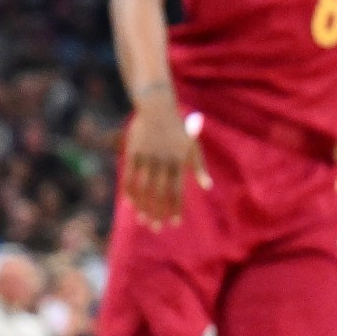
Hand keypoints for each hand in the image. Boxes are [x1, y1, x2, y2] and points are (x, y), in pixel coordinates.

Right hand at [122, 87, 205, 227]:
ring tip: (143, 220)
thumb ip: (199, 167)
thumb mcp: (192, 146)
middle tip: (156, 228)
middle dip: (158, 213)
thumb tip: (207, 187)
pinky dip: (129, 193)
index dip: (175, 208)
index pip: (176, 191)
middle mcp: (162, 161)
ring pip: (143, 188)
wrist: (157, 108)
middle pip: (159, 193)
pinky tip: (130, 204)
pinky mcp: (133, 153)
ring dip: (142, 207)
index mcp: (178, 161)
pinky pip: (129, 177)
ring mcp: (146, 157)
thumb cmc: (178, 129)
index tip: (174, 223)